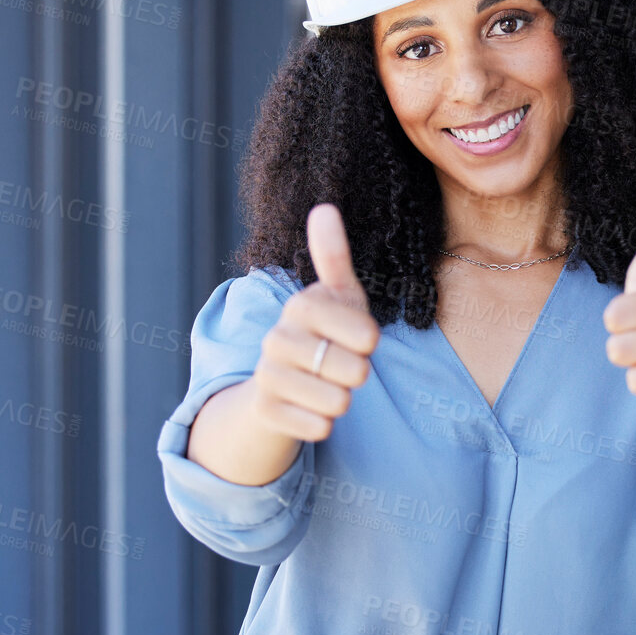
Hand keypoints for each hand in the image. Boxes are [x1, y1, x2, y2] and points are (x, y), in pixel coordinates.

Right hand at [250, 204, 380, 441]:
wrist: (279, 383)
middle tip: (341, 365)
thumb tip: (324, 206)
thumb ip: (334, 257)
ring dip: (342, 400)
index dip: (370, 342)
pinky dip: (323, 424)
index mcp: (302, 306)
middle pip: (354, 371)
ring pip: (337, 403)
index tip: (362, 339)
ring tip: (327, 386)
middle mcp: (277, 338)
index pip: (365, 334)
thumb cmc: (324, 332)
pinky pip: (317, 427)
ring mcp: (267, 375)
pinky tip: (312, 409)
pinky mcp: (265, 410)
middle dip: (358, 374)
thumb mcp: (337, 296)